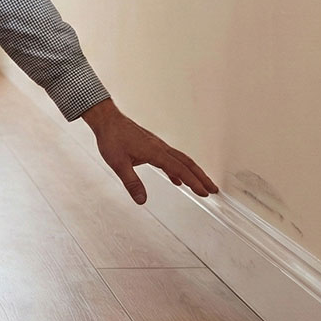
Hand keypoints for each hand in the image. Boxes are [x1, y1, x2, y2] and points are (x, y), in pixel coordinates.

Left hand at [80, 98, 218, 204]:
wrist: (107, 120)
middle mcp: (160, 147)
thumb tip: (142, 200)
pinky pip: (171, 158)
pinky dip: (178, 169)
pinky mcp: (152, 145)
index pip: (179, 169)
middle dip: (201, 177)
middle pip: (187, 163)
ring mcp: (157, 146)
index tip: (204, 193)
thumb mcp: (118, 163)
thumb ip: (131, 182)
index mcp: (155, 152)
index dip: (193, 182)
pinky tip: (177, 179)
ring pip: (181, 160)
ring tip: (202, 186)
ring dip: (193, 173)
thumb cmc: (111, 138)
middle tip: (213, 190)